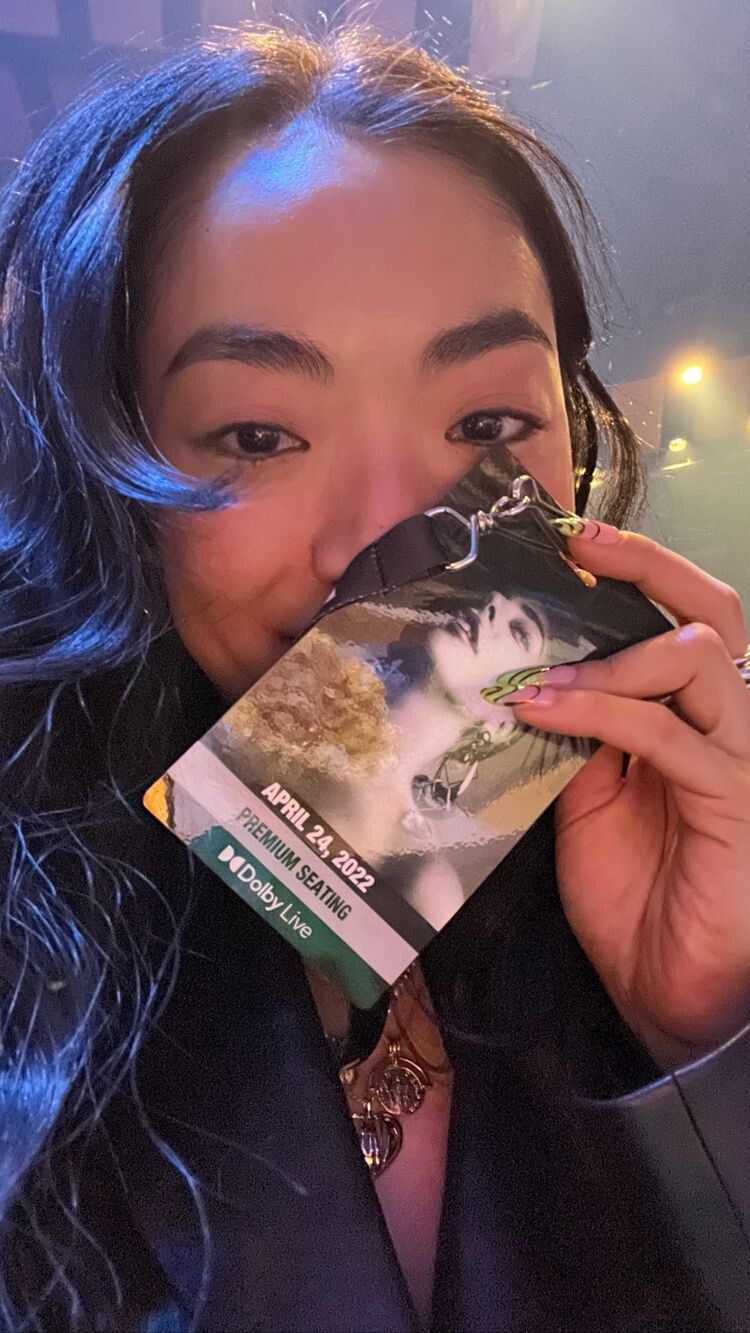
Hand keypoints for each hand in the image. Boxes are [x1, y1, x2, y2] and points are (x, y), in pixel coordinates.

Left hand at [507, 523, 749, 1067]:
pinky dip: (604, 712)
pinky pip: (670, 737)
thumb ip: (581, 736)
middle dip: (648, 568)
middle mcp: (732, 726)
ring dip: (614, 655)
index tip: (574, 537)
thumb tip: (537, 678)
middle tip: (576, 545)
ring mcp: (743, 760)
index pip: (686, 621)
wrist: (667, 994)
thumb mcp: (589, 801)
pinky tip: (549, 710)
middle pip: (715, 614)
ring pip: (699, 659)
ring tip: (540, 677)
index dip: (642, 571)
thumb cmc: (635, 900)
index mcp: (697, 720)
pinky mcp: (737, 801)